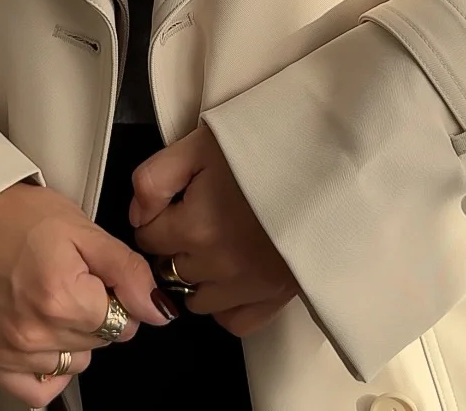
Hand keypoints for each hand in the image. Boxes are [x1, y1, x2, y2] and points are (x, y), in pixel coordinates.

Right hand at [0, 180, 174, 405]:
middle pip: (100, 343)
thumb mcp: (82, 229)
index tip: (94, 275)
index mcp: (62, 296)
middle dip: (95, 313)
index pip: (123, 322)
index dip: (115, 294)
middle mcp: (34, 332)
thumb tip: (157, 308)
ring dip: (73, 338)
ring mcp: (10, 353)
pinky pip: (39, 391)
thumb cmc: (16, 217)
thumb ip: (126, 270)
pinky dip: (48, 369)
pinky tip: (41, 336)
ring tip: (49, 300)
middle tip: (69, 279)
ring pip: (75, 364)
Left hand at [128, 122, 298, 336]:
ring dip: (197, 276)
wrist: (327, 161)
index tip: (173, 202)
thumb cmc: (264, 146)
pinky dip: (225, 305)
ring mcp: (248, 286)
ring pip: (196, 299)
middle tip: (196, 217)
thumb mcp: (200, 144)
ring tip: (217, 243)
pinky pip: (232, 321)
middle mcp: (217, 265)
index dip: (155, 216)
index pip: (147, 237)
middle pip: (168, 268)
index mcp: (196, 225)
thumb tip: (138, 215)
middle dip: (174, 245)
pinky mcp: (275, 298)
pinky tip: (231, 276)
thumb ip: (154, 178)